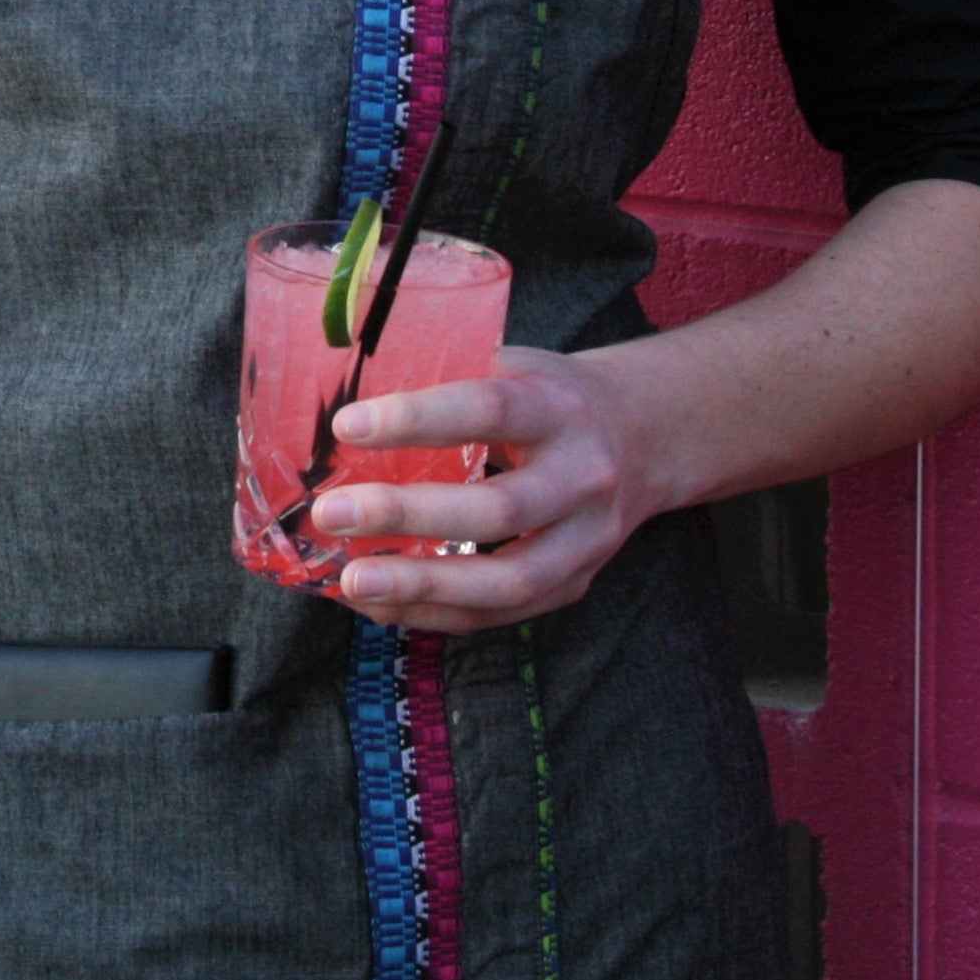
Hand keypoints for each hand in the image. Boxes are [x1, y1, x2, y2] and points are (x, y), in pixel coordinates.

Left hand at [310, 344, 675, 632]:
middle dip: (407, 516)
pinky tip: (382, 605)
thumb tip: (341, 397)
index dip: (417, 419)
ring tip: (353, 582)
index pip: (489, 409)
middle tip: (332, 514)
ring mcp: (586, 540)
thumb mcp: (516, 365)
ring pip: (508, 580)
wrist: (647, 436)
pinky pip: (502, 614)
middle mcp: (583, 476)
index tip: (348, 426)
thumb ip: (450, 377)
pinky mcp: (575, 584)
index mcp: (560, 406)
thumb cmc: (553, 396)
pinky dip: (436, 615)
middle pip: (498, 509)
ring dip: (423, 587)